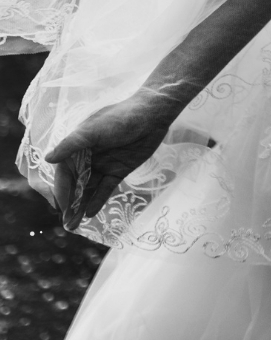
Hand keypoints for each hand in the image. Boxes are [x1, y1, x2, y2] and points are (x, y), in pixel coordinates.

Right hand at [45, 89, 179, 230]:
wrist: (153, 114)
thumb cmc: (120, 118)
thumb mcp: (93, 130)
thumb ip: (71, 145)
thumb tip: (48, 158)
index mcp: (78, 146)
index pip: (65, 172)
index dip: (61, 190)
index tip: (60, 207)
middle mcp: (89, 157)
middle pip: (76, 184)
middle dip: (70, 203)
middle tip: (66, 224)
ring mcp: (104, 165)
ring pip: (89, 189)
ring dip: (81, 206)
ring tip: (74, 225)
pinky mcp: (119, 170)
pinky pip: (106, 189)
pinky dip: (98, 200)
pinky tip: (91, 213)